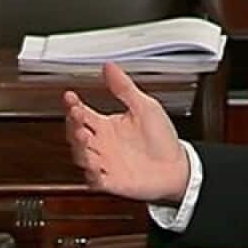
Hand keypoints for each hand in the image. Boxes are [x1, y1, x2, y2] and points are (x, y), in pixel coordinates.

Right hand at [63, 63, 189, 204]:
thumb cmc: (161, 139)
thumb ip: (124, 88)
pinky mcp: (110, 181)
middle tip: (76, 113)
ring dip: (79, 146)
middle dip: (73, 123)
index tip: (70, 95)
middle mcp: (101, 144)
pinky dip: (92, 174)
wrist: (177, 167)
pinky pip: (95, 179)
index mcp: (106, 126)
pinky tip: (94, 165)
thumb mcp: (145, 107)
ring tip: (82, 134)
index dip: (73, 105)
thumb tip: (110, 67)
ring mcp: (104, 163)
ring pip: (81, 155)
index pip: (82, 113)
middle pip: (76, 133)